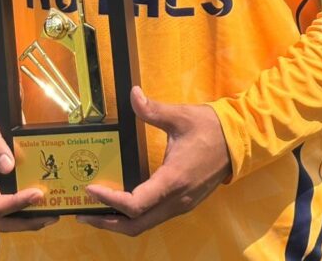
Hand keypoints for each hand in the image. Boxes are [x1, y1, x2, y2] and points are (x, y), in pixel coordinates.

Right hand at [0, 79, 58, 232]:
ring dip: (32, 214)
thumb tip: (7, 167)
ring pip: (12, 210)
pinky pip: (19, 191)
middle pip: (3, 217)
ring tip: (55, 209)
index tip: (38, 195)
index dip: (16, 205)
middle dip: (27, 220)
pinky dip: (34, 198)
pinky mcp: (7, 171)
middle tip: (52, 214)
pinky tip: (52, 191)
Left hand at [77, 86, 230, 236]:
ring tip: (96, 212)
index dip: (110, 201)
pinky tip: (121, 205)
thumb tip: (133, 94)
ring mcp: (181, 205)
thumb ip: (153, 109)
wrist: (238, 141)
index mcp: (173, 180)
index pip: (136, 204)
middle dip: (107, 222)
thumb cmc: (209, 128)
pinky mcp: (183, 203)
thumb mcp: (180, 116)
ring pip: (145, 225)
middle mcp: (176, 200)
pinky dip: (134, 217)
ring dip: (119, 223)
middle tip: (83, 213)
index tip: (91, 190)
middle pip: (136, 225)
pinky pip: (154, 218)